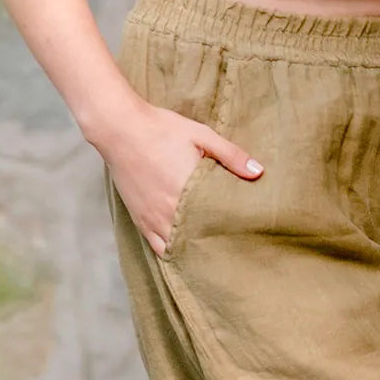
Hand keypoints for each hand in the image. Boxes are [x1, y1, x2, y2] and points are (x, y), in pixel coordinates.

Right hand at [101, 95, 263, 258]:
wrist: (120, 128)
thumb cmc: (162, 129)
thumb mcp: (201, 135)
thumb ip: (231, 155)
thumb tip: (259, 172)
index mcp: (188, 192)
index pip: (217, 222)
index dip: (231, 230)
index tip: (246, 234)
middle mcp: (170, 212)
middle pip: (198, 240)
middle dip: (215, 243)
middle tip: (233, 246)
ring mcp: (152, 219)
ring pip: (177, 248)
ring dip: (193, 249)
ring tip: (211, 251)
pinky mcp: (139, 219)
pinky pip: (156, 246)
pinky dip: (171, 251)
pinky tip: (184, 250)